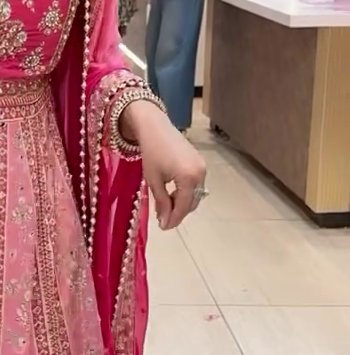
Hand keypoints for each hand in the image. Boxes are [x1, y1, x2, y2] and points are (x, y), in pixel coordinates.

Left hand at [125, 102, 206, 229]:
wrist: (155, 127)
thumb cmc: (151, 152)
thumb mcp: (154, 180)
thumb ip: (161, 202)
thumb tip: (165, 221)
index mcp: (189, 178)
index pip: (183, 207)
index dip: (173, 219)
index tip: (163, 227)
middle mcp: (200, 174)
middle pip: (192, 202)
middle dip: (178, 212)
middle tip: (162, 218)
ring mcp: (203, 168)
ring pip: (195, 195)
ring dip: (182, 202)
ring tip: (165, 205)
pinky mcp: (200, 163)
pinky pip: (195, 185)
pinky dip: (185, 192)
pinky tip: (172, 193)